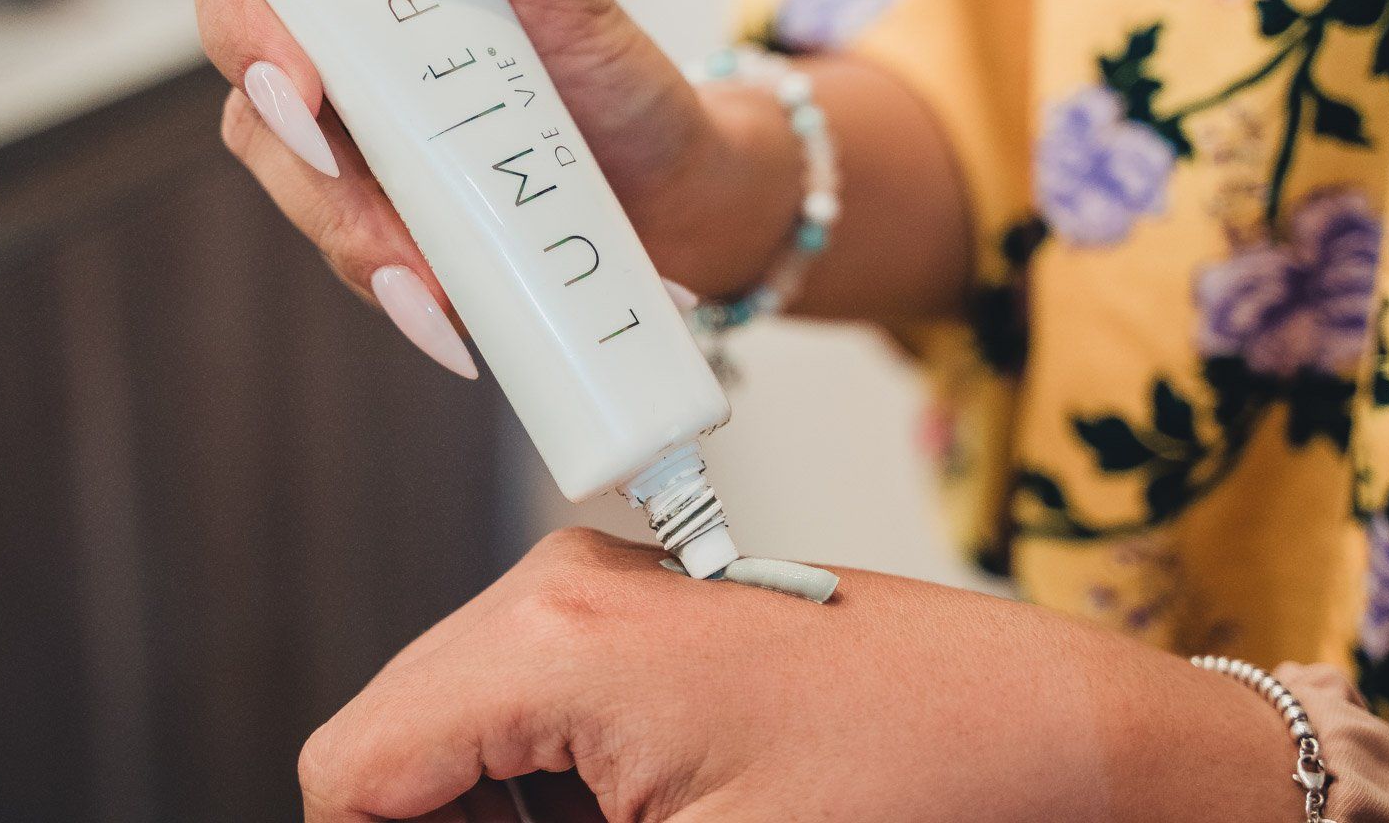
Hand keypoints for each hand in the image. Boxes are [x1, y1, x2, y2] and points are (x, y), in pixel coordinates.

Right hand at [184, 0, 800, 370]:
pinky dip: (398, 291)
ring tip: (432, 287)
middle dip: (301, 161)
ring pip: (299, 190)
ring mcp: (359, 147)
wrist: (671, 189)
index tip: (307, 76)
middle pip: (253, 96)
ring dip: (352, 241)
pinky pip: (357, 257)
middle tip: (366, 203)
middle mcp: (341, 57)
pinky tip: (447, 320)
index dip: (243, 18)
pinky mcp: (387, 224)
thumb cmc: (613, 76)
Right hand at [298, 528, 1301, 821]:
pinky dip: (539, 783)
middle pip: (396, 741)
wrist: (1036, 716)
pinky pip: (523, 704)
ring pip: (455, 724)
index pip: (352, 767)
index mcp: (546, 638)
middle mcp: (554, 589)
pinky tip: (624, 818)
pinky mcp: (637, 612)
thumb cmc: (907, 775)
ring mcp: (597, 589)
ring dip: (492, 815)